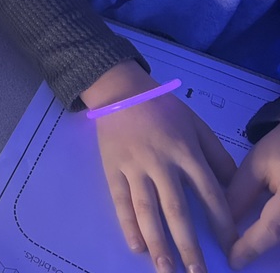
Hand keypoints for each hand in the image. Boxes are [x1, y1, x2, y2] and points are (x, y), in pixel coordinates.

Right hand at [86, 64, 236, 270]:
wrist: (119, 90)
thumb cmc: (162, 109)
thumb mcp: (196, 124)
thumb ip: (215, 155)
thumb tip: (232, 187)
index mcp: (185, 150)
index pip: (208, 192)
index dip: (221, 222)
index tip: (229, 246)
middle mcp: (160, 162)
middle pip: (176, 209)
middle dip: (188, 245)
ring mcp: (134, 166)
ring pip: (146, 210)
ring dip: (157, 242)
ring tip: (166, 269)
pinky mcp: (112, 167)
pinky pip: (120, 200)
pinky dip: (128, 224)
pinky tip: (137, 246)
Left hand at [227, 124, 279, 268]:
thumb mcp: (258, 165)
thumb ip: (240, 193)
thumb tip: (224, 222)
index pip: (271, 230)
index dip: (250, 247)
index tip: (233, 261)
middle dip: (262, 248)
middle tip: (239, 253)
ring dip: (272, 242)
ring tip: (250, 244)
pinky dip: (277, 234)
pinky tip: (262, 232)